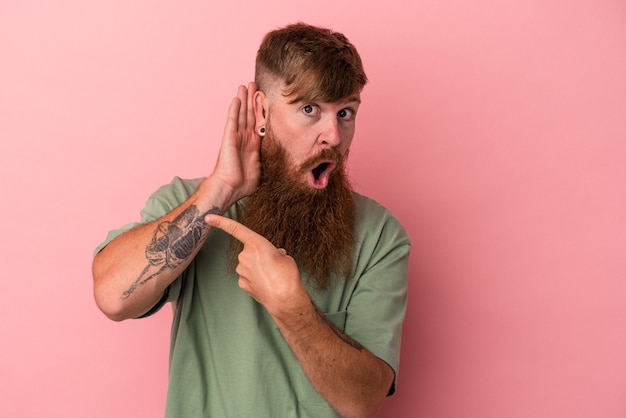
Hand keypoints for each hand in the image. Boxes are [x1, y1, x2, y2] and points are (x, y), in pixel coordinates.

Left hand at [205, 214, 309, 318]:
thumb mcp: (285, 257)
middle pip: (249, 251)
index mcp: (257, 244)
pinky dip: (255, 279)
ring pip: (248, 265)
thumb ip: (275, 252)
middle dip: (259, 256)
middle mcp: (245, 255)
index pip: (235, 229)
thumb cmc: (287, 276)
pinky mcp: (241, 283)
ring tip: (271, 276)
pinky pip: (248, 277)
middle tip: (273, 265)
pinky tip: (265, 284)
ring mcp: (241, 270)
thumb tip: (275, 255)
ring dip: (258, 268)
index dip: (220, 222)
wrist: (285, 299)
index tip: (208, 217)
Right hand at [210, 83, 261, 206]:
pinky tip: (236, 98)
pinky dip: (234, 109)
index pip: (259, 123)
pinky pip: (232, 120)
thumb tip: (282, 157)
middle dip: (252, 99)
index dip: (262, 111)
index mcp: (253, 145)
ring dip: (244, 99)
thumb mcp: (262, 167)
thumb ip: (268, 158)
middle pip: (249, 114)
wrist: (230, 188)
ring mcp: (236, 136)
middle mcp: (245, 138)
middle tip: (255, 84)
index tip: (266, 99)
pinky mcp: (229, 137)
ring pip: (241, 113)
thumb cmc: (243, 183)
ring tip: (245, 85)